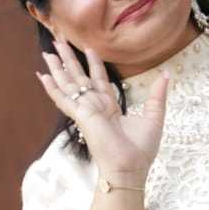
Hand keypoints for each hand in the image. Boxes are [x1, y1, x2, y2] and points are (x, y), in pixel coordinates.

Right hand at [37, 34, 168, 176]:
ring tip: (47, 50)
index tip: (88, 49)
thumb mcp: (154, 116)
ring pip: (69, 83)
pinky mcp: (80, 116)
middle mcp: (95, 107)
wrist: (130, 168)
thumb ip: (157, 95)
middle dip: (69, 59)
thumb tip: (167, 75)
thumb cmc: (141, 150)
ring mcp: (85, 111)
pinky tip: (41, 75)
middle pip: (79, 77)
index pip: (99, 80)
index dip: (93, 64)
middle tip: (59, 41)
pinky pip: (63, 99)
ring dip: (58, 67)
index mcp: (109, 107)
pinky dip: (52, 88)